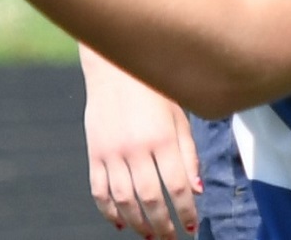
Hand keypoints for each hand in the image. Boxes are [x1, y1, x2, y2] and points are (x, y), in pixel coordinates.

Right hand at [82, 57, 202, 237]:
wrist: (114, 68)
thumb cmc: (153, 90)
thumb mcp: (179, 117)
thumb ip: (188, 154)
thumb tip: (196, 190)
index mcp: (161, 138)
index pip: (177, 186)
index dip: (186, 210)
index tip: (192, 226)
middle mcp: (135, 147)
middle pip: (150, 198)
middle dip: (164, 224)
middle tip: (172, 238)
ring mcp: (111, 151)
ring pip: (124, 199)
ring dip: (138, 223)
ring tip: (150, 235)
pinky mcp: (94, 152)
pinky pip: (99, 189)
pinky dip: (108, 210)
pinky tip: (121, 222)